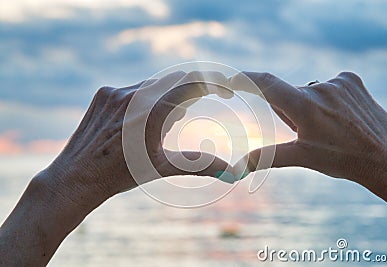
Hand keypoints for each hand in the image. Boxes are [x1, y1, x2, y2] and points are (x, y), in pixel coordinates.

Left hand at [0, 71, 232, 265]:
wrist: (77, 177)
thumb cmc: (120, 175)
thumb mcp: (163, 167)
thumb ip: (199, 165)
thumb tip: (232, 172)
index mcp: (152, 113)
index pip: (192, 84)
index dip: (214, 84)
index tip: (225, 92)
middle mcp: (134, 95)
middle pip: (175, 81)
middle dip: (188, 94)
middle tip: (181, 119)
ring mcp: (116, 92)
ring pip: (155, 84)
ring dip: (166, 97)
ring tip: (155, 127)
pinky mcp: (104, 93)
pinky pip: (135, 87)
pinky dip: (146, 98)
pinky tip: (136, 123)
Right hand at [233, 71, 386, 210]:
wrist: (385, 157)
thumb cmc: (342, 160)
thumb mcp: (302, 158)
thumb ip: (267, 157)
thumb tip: (237, 167)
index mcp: (305, 106)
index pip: (267, 84)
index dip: (246, 79)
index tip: (233, 79)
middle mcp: (320, 88)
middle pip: (288, 95)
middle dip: (289, 111)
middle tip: (308, 132)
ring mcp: (338, 82)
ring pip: (307, 91)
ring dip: (308, 105)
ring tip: (329, 126)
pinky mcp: (351, 79)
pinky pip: (326, 85)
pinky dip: (327, 98)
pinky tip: (341, 115)